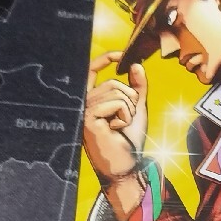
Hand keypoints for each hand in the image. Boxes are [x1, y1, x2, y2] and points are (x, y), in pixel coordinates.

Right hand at [83, 51, 148, 180]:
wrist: (126, 165)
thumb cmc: (129, 140)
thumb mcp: (137, 109)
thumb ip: (137, 87)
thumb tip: (136, 64)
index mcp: (93, 99)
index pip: (93, 70)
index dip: (106, 59)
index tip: (120, 54)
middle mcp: (84, 103)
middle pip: (114, 83)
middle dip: (130, 99)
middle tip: (125, 120)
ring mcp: (84, 110)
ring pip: (117, 92)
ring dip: (129, 110)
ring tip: (120, 126)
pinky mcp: (88, 118)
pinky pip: (116, 103)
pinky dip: (125, 116)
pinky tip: (116, 130)